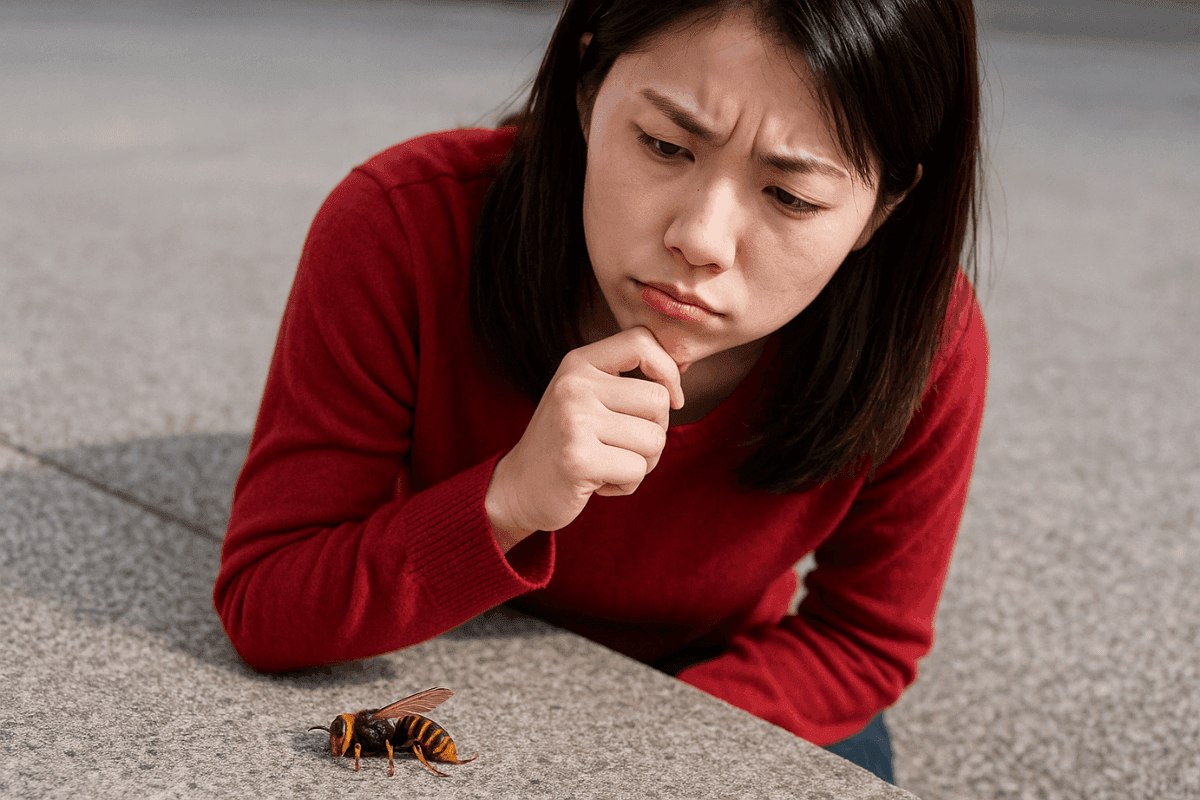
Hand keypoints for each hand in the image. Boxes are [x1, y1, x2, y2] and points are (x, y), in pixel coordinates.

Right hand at [486, 326, 684, 551]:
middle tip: (624, 447)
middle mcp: (574, 385)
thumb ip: (626, 381)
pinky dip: (627, 484)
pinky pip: (637, 470)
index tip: (671, 400)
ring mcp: (574, 420)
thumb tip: (682, 370)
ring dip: (642, 463)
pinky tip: (598, 483)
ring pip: (654, 440)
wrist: (519, 488)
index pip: (642, 341)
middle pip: (658, 400)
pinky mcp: (578, 459)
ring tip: (609, 464)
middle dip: (655, 432)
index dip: (669, 371)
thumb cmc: (566, 443)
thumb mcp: (587, 397)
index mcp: (578, 363)